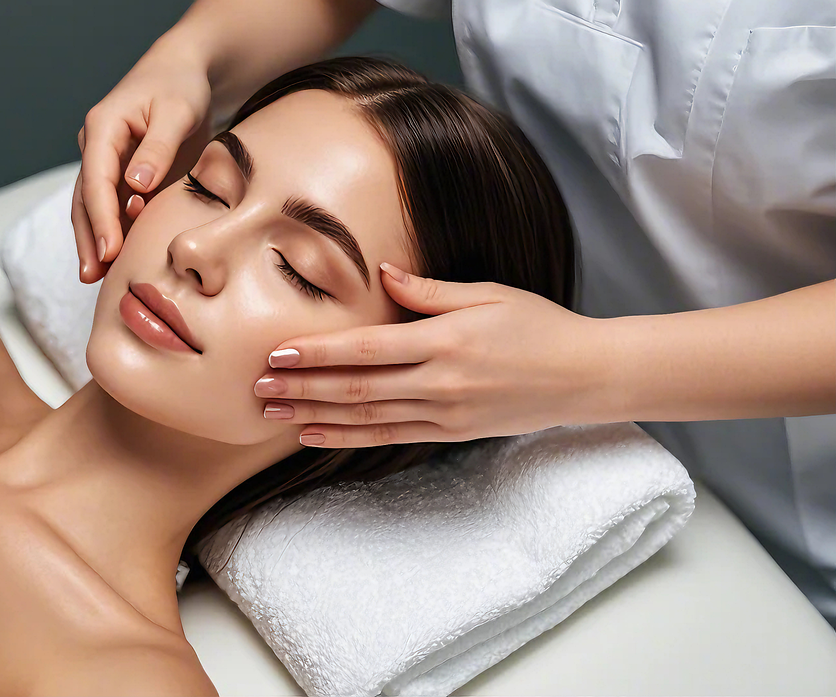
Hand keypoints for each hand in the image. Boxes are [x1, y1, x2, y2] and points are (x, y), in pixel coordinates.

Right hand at [72, 40, 215, 283]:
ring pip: (94, 208)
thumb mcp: (177, 111)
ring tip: (96, 279)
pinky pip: (113, 209)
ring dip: (95, 242)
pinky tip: (118, 262)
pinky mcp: (120, 175)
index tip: (110, 251)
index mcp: (103, 127)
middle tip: (92, 276)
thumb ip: (157, 148)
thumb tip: (136, 186)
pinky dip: (114, 233)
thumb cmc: (182, 87)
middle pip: (85, 200)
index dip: (101, 219)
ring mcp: (105, 162)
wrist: (184, 74)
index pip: (96, 180)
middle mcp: (96, 147)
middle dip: (88, 238)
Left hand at [257, 263, 614, 446]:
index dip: (318, 353)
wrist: (584, 377)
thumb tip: (383, 272)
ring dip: (315, 416)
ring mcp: (444, 413)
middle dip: (303, 388)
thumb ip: (429, 290)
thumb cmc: (537, 326)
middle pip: (357, 388)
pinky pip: (388, 437)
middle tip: (257, 388)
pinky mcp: (450, 433)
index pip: (366, 349)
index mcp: (445, 341)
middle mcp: (440, 383)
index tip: (278, 353)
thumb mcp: (488, 294)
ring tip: (273, 413)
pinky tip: (315, 434)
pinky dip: (348, 437)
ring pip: (366, 419)